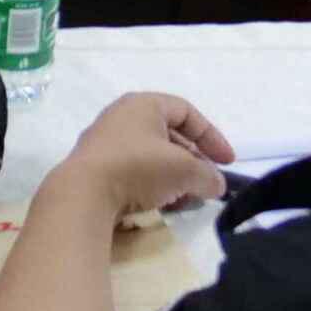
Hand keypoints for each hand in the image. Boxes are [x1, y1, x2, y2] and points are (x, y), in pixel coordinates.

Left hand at [42, 92, 231, 219]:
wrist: (83, 194)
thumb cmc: (138, 167)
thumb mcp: (184, 170)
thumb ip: (207, 175)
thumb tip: (216, 185)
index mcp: (142, 105)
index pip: (186, 111)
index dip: (211, 136)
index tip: (227, 163)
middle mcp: (122, 118)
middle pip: (169, 135)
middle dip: (194, 160)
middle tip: (207, 183)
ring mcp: (106, 143)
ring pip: (152, 156)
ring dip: (175, 176)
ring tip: (188, 197)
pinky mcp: (98, 169)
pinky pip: (135, 172)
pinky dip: (154, 185)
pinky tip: (164, 205)